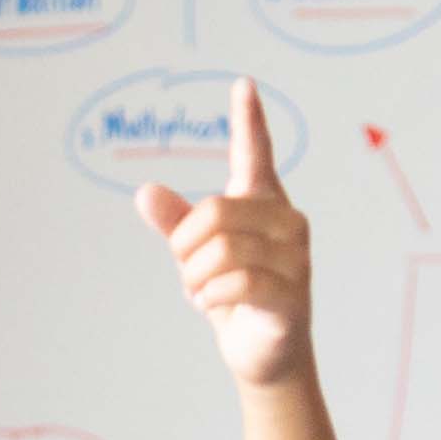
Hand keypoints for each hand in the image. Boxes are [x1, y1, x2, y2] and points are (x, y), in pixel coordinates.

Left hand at [135, 83, 312, 387]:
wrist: (264, 355)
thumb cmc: (233, 295)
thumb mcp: (197, 256)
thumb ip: (175, 223)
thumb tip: (143, 192)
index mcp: (263, 203)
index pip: (255, 153)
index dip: (249, 119)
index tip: (243, 84)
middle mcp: (287, 221)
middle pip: (216, 212)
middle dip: (185, 247)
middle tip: (185, 273)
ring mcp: (297, 258)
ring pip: (223, 250)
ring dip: (195, 277)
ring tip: (199, 292)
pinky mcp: (294, 294)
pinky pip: (238, 282)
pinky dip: (210, 296)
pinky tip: (213, 305)